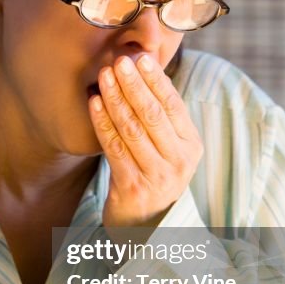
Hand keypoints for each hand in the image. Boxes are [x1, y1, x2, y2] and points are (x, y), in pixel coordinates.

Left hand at [88, 54, 202, 229]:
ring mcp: (157, 176)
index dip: (156, 80)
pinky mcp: (133, 187)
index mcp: (191, 145)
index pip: (173, 105)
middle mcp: (178, 160)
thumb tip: (145, 69)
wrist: (145, 225)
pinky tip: (93, 104)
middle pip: (152, 115)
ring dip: (115, 98)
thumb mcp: (168, 148)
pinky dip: (102, 122)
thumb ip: (162, 117)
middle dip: (134, 85)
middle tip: (119, 61)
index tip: (141, 58)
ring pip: (132, 129)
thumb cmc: (154, 175)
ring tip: (103, 76)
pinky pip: (114, 148)